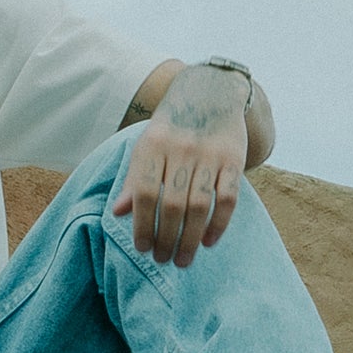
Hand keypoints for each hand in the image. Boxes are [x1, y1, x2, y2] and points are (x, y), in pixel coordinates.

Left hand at [112, 65, 247, 266]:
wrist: (211, 93)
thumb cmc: (172, 129)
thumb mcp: (146, 146)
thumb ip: (134, 179)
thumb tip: (117, 212)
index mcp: (153, 145)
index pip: (144, 192)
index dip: (142, 224)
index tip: (142, 249)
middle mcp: (181, 148)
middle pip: (172, 204)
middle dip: (166, 238)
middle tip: (163, 260)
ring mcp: (209, 154)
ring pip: (199, 205)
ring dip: (190, 238)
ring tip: (183, 259)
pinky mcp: (234, 158)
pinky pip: (228, 197)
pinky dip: (219, 223)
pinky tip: (209, 242)